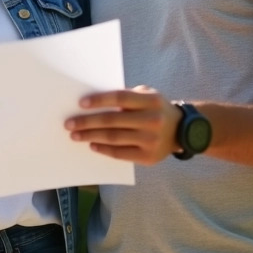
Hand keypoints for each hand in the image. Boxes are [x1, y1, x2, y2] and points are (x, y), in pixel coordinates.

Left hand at [64, 85, 180, 164]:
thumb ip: (126, 97)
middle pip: (113, 120)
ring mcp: (151, 140)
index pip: (120, 98)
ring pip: (114, 138)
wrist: (183, 131)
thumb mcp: (148, 96)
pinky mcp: (149, 157)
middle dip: (87, 122)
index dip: (99, 100)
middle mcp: (152, 120)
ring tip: (76, 135)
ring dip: (91, 136)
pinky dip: (104, 149)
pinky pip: (121, 153)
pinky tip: (92, 145)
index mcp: (151, 101)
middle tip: (69, 124)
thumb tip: (94, 102)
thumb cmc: (156, 109)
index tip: (81, 103)